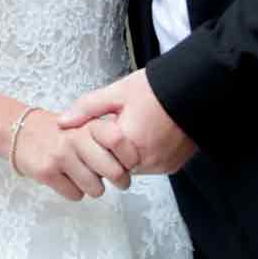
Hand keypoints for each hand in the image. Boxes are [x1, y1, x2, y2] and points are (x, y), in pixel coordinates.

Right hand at [14, 110, 131, 200]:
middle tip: (115, 178)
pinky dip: (73, 191)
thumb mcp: (86, 123)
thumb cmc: (62, 133)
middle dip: (119, 180)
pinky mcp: (47, 172)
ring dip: (93, 187)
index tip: (129, 163)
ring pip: (95, 189)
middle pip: (114, 172)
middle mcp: (76, 138)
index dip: (130, 157)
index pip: (119, 140)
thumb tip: (134, 162)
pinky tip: (66, 177)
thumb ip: (109, 136)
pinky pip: (75, 195)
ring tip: (83, 174)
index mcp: (89, 124)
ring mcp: (60, 155)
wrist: (21, 131)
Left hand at [55, 71, 194, 175]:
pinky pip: (150, 168)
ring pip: (132, 170)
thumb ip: (86, 109)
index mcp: (128, 142)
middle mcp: (146, 160)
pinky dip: (144, 157)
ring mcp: (161, 166)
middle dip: (110, 154)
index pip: (99, 160)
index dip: (96, 146)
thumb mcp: (116, 92)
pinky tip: (148, 136)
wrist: (196, 90)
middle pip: (115, 168)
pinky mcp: (172, 167)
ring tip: (134, 129)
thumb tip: (61, 123)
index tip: (100, 132)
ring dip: (127, 156)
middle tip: (116, 131)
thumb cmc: (154, 89)